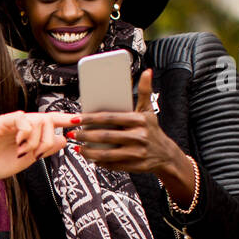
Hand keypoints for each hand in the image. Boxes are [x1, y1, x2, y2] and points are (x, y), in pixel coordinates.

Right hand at [0, 110, 76, 199]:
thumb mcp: (27, 160)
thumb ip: (45, 150)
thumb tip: (64, 139)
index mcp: (26, 131)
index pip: (49, 120)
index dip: (64, 119)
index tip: (79, 119)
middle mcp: (20, 123)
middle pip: (48, 120)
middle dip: (48, 140)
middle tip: (36, 154)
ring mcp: (10, 121)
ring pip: (37, 120)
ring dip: (36, 140)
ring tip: (23, 151)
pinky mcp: (0, 121)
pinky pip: (22, 119)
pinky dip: (25, 133)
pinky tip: (18, 143)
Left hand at [66, 69, 196, 202]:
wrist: (166, 154)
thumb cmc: (152, 129)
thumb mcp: (149, 110)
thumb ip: (145, 91)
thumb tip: (147, 72)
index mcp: (139, 120)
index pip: (109, 118)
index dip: (90, 118)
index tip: (76, 119)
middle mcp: (139, 136)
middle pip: (105, 136)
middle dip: (85, 135)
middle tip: (72, 134)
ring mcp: (137, 153)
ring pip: (107, 154)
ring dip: (89, 152)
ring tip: (77, 147)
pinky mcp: (135, 166)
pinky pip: (113, 165)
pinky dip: (100, 163)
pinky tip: (91, 158)